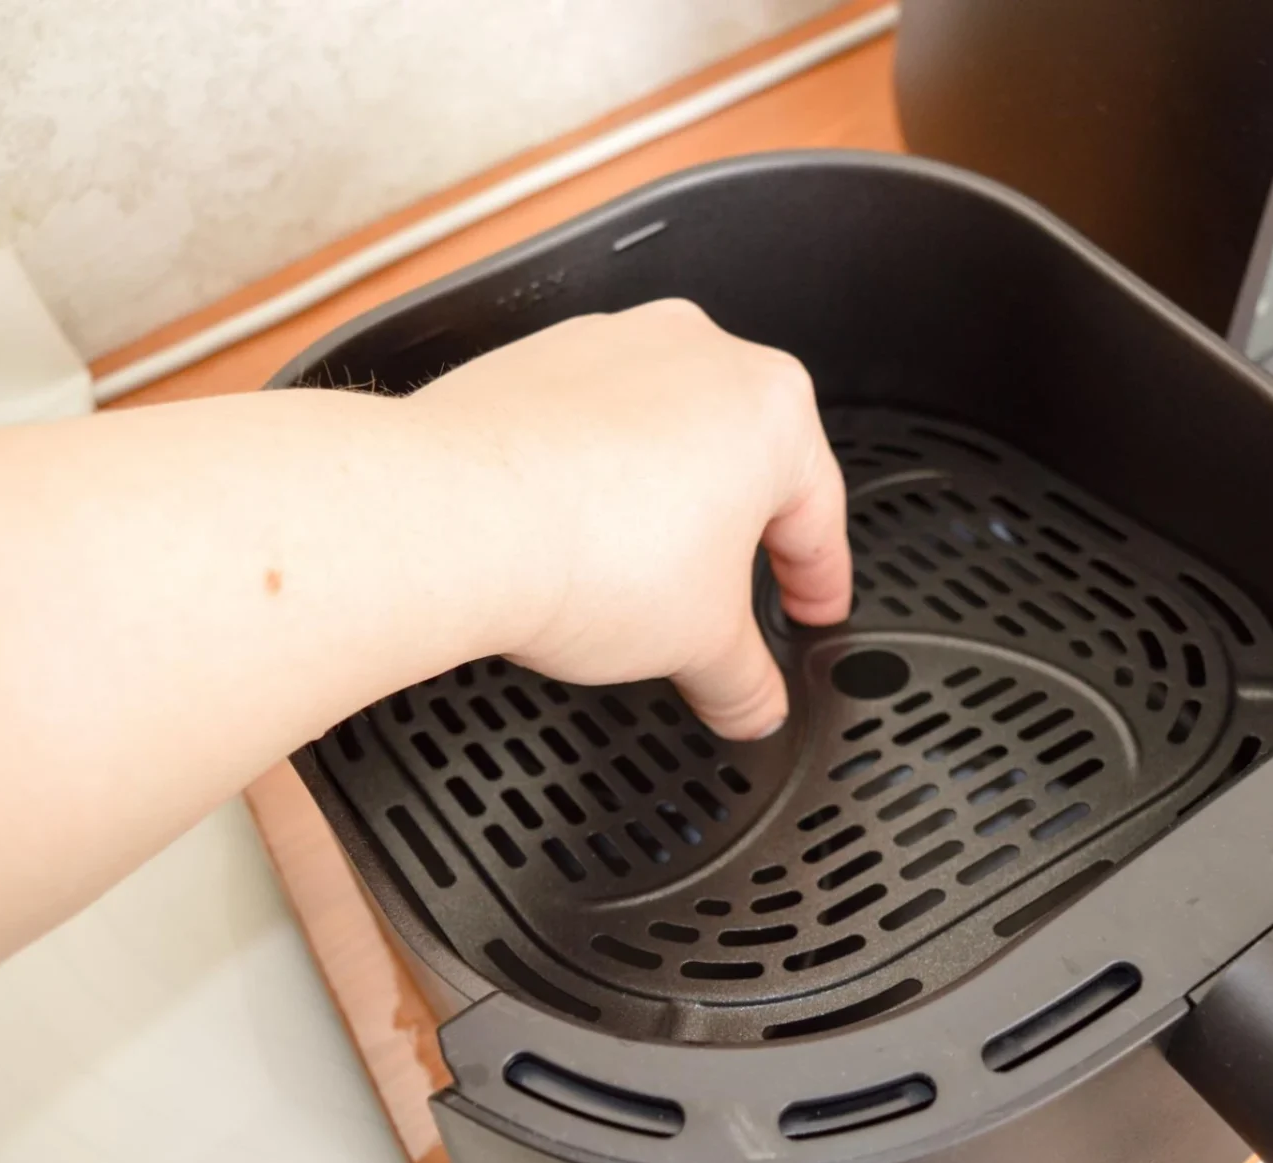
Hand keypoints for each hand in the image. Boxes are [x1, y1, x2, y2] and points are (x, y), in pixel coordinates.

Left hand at [403, 299, 851, 738]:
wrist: (452, 517)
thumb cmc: (590, 549)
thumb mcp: (700, 644)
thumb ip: (744, 680)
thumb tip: (752, 705)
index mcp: (772, 407)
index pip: (817, 513)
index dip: (819, 580)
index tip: (811, 610)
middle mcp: (697, 355)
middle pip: (738, 464)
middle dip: (733, 543)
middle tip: (724, 609)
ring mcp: (609, 347)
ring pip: (659, 437)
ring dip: (657, 508)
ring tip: (632, 581)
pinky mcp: (533, 361)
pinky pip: (584, 426)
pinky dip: (588, 480)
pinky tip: (570, 539)